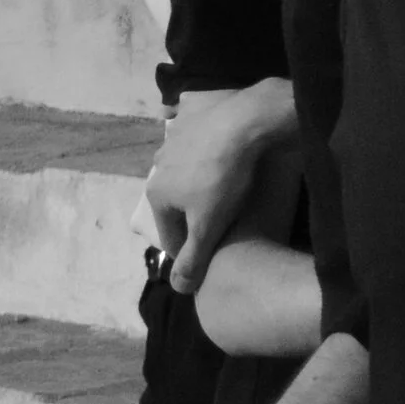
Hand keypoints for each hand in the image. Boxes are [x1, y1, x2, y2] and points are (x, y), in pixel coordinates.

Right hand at [149, 79, 294, 294]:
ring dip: (195, 177)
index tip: (206, 257)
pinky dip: (199, 138)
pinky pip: (193, 129)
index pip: (170, 232)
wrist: (246, 121)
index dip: (188, 248)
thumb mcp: (210, 225)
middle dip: (191, 211)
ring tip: (220, 184)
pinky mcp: (194, 113)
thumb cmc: (225, 178)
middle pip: (175, 199)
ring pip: (183, 166)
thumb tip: (178, 290)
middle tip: (218, 219)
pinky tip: (213, 139)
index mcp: (158, 192)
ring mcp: (174, 137)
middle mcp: (158, 164)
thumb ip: (194, 258)